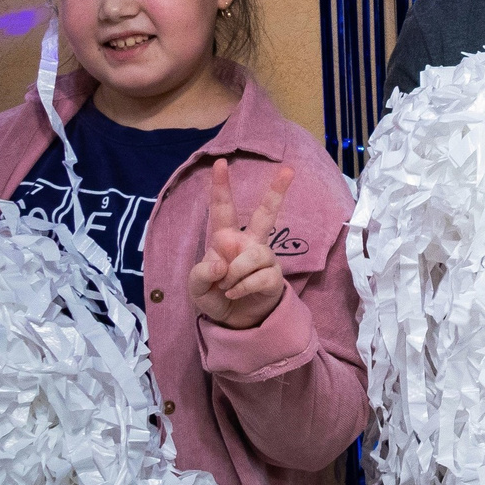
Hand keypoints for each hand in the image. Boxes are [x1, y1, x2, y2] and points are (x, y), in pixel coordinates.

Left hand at [189, 159, 294, 330]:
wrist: (234, 321)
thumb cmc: (214, 295)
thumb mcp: (195, 287)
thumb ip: (200, 273)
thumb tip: (221, 263)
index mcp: (225, 239)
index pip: (223, 209)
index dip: (220, 187)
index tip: (221, 163)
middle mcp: (248, 243)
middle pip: (266, 214)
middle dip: (277, 191)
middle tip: (289, 170)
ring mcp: (263, 259)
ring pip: (255, 255)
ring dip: (236, 274)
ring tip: (228, 287)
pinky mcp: (273, 276)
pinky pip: (259, 277)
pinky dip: (242, 288)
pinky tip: (235, 294)